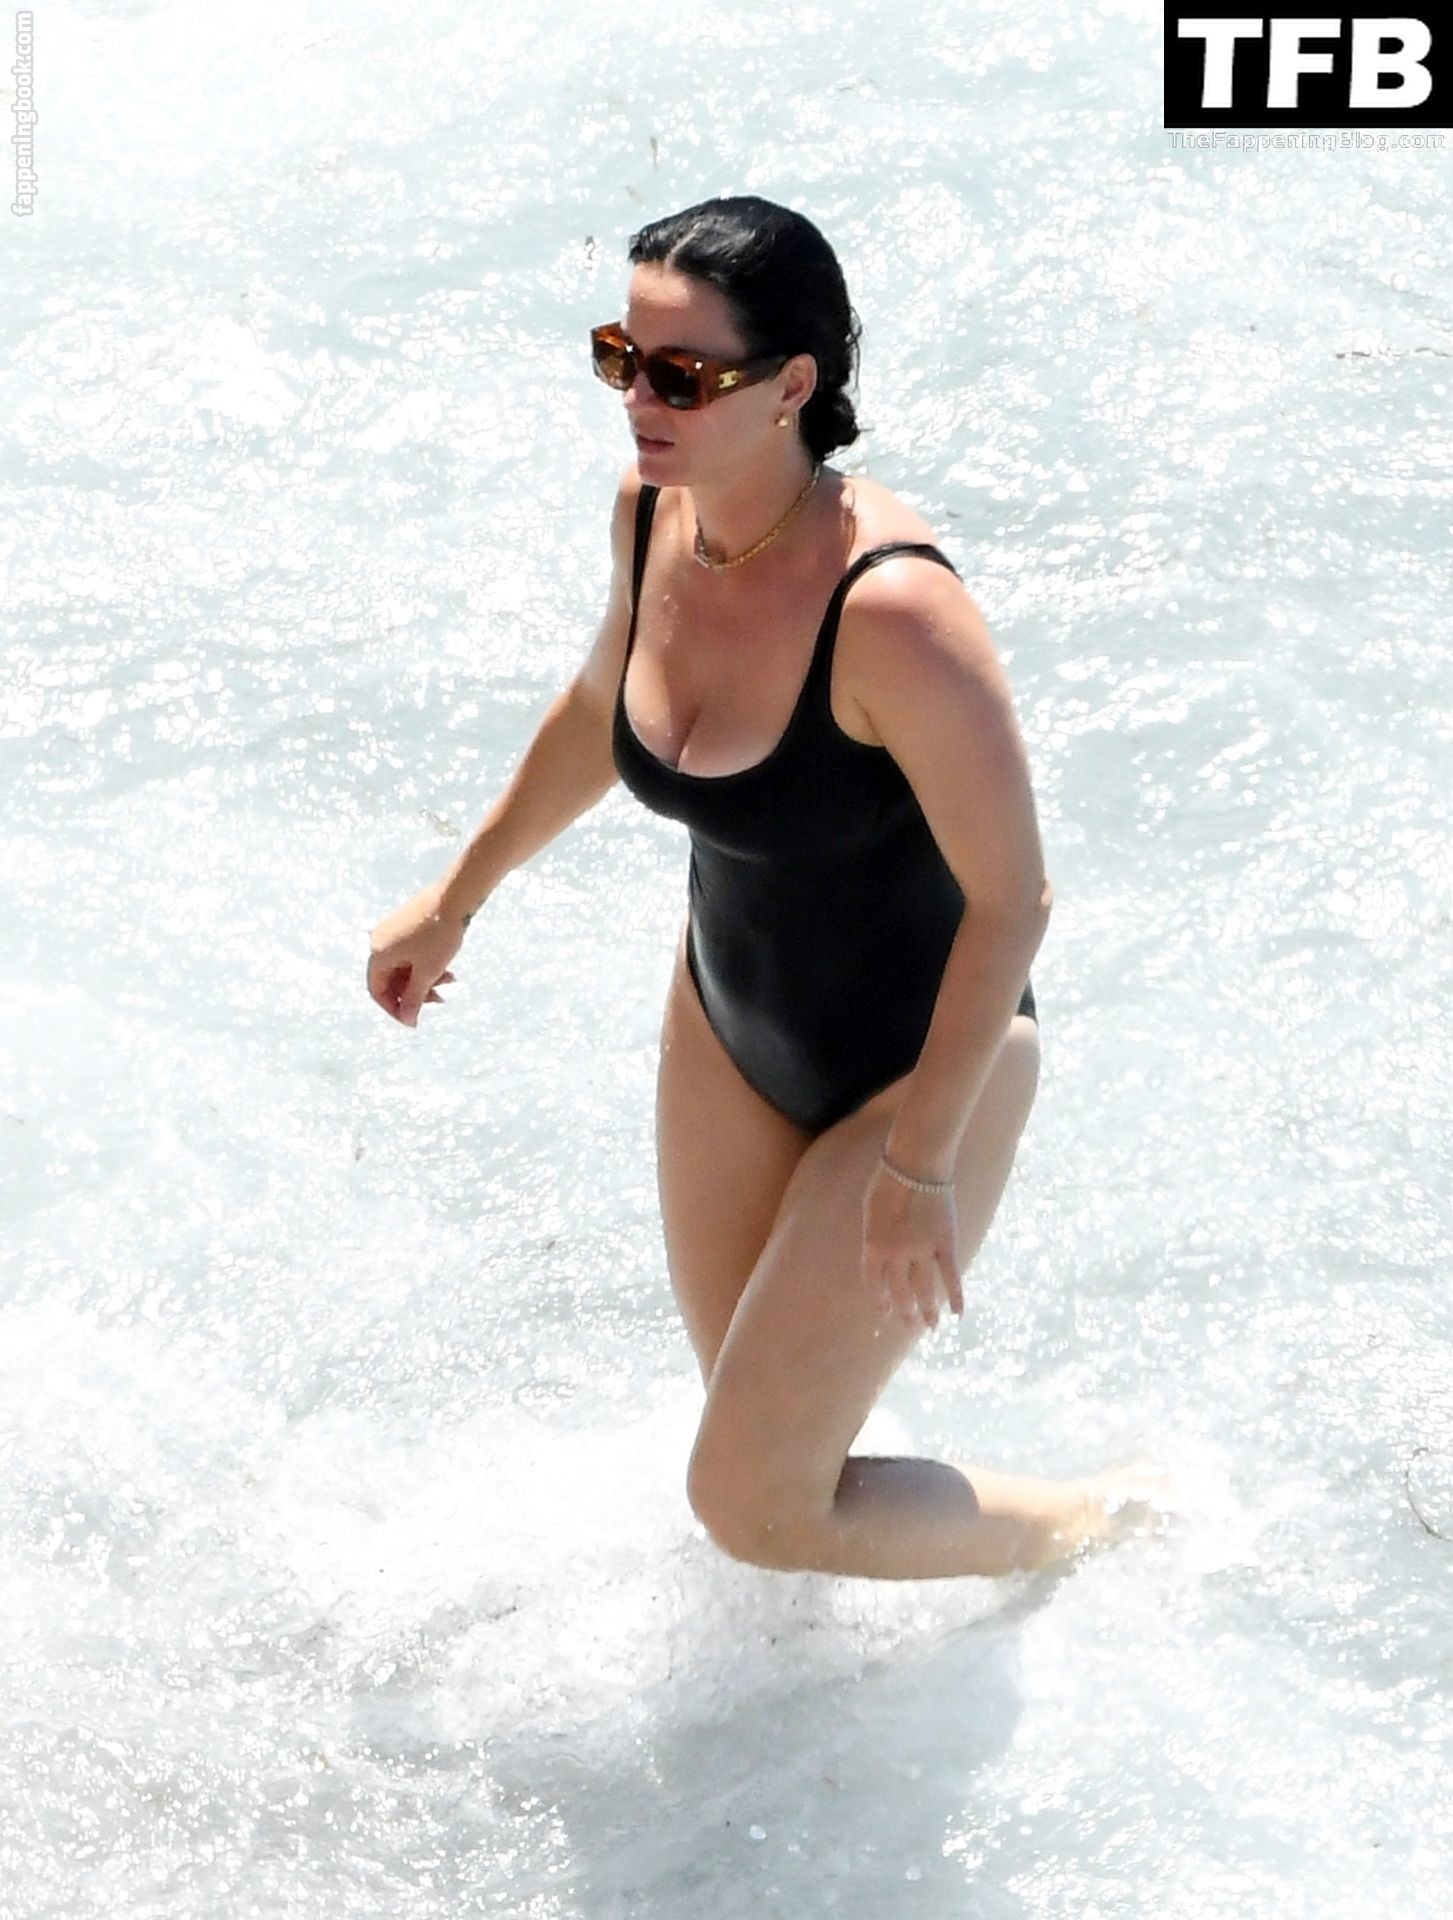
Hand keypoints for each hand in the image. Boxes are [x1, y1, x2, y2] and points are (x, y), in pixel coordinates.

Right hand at [367, 882, 467, 1027]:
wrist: (454, 897)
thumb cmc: (438, 936)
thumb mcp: (427, 973)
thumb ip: (413, 998)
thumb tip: (407, 1020)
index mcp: (378, 955)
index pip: (377, 991)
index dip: (394, 1010)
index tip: (414, 1021)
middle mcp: (379, 942)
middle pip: (392, 980)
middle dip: (414, 993)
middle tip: (439, 999)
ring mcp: (392, 932)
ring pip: (404, 967)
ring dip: (424, 980)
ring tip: (449, 982)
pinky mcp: (406, 925)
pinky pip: (410, 954)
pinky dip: (426, 965)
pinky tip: (448, 969)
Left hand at [862, 1159, 961, 1329]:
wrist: (915, 1164)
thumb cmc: (888, 1181)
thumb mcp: (871, 1211)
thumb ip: (876, 1236)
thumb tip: (880, 1254)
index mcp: (874, 1246)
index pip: (874, 1284)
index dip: (880, 1302)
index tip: (885, 1316)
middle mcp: (896, 1254)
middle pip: (901, 1291)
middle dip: (905, 1311)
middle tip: (910, 1326)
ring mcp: (922, 1250)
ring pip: (925, 1289)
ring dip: (928, 1310)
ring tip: (931, 1326)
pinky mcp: (945, 1243)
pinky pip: (951, 1275)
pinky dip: (956, 1295)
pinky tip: (958, 1313)